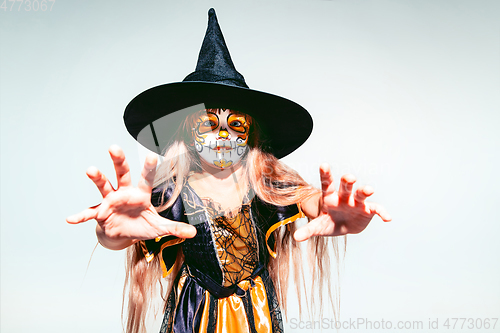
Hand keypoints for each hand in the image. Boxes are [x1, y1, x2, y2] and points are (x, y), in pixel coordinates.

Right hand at [66, 145, 195, 248]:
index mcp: (141, 194)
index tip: (153, 155)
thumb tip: (194, 232)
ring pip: (104, 185)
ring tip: (91, 169)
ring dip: (98, 177)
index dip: (149, 168)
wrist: (123, 235)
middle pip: (122, 173)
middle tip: (113, 146)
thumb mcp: (159, 228)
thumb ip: (175, 228)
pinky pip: (89, 213)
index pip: (147, 178)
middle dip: (118, 160)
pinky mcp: (100, 213)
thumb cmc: (141, 226)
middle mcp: (125, 192)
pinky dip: (81, 216)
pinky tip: (71, 219)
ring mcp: (110, 201)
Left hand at [294, 163, 390, 241]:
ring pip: (361, 194)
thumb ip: (308, 230)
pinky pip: (376, 209)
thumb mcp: (318, 227)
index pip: (326, 184)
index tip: (323, 165)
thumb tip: (296, 237)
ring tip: (369, 189)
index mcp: (330, 197)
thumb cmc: (328, 222)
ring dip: (365, 191)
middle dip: (348, 181)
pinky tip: (387, 218)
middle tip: (350, 177)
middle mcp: (344, 197)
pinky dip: (382, 212)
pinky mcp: (367, 210)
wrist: (342, 227)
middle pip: (346, 186)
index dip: (325, 174)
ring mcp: (356, 202)